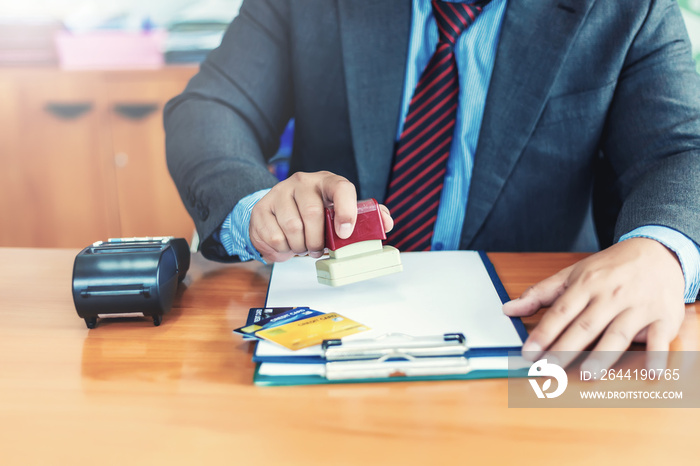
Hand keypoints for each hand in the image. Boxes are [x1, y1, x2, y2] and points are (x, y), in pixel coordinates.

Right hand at [249, 171, 393, 262]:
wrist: (279, 210)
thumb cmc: (316, 212)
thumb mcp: (339, 211)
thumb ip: (366, 216)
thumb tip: (387, 223)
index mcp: (327, 182)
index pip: (341, 188)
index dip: (346, 210)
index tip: (345, 233)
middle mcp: (302, 181)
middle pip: (313, 214)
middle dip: (317, 240)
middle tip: (317, 249)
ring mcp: (280, 192)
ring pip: (292, 227)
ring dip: (299, 246)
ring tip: (302, 247)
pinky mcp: (262, 207)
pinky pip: (274, 237)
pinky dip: (282, 250)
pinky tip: (286, 245)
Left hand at [503, 238, 685, 369]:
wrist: (657, 252)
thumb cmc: (610, 267)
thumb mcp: (572, 273)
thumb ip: (540, 293)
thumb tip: (508, 308)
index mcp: (586, 285)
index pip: (560, 312)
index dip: (543, 334)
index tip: (528, 353)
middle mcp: (610, 296)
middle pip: (585, 326)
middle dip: (565, 349)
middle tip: (548, 370)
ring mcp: (638, 307)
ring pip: (618, 334)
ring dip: (603, 355)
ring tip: (586, 375)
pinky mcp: (663, 317)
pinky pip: (660, 340)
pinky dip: (657, 356)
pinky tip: (651, 373)